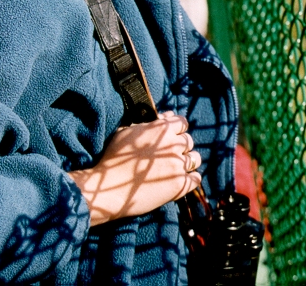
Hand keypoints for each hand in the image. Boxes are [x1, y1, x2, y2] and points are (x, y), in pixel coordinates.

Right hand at [68, 112, 200, 225]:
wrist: (109, 188)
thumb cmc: (114, 158)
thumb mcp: (127, 131)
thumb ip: (148, 124)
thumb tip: (164, 117)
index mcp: (162, 129)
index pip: (182, 122)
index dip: (177, 128)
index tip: (172, 135)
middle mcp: (173, 144)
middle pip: (189, 141)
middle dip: (181, 146)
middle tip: (170, 153)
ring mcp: (177, 165)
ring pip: (195, 158)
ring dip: (188, 161)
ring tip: (177, 167)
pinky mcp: (179, 185)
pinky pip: (196, 179)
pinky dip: (192, 178)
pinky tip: (183, 179)